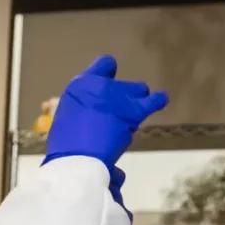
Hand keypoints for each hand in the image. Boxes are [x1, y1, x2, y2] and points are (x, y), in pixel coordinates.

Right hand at [45, 56, 170, 187]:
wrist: (77, 158)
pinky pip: (155, 100)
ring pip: (138, 89)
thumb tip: (76, 112)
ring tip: (131, 114)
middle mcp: (102, 84)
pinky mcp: (135, 110)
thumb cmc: (63, 145)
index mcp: (81, 84)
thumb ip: (76, 111)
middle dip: (120, 95)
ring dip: (135, 100)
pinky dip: (158, 100)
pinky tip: (161, 100)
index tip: (106, 83)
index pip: (104, 65)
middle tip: (113, 113)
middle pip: (121, 84)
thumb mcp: (63, 120)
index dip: (106, 73)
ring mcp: (120, 95)